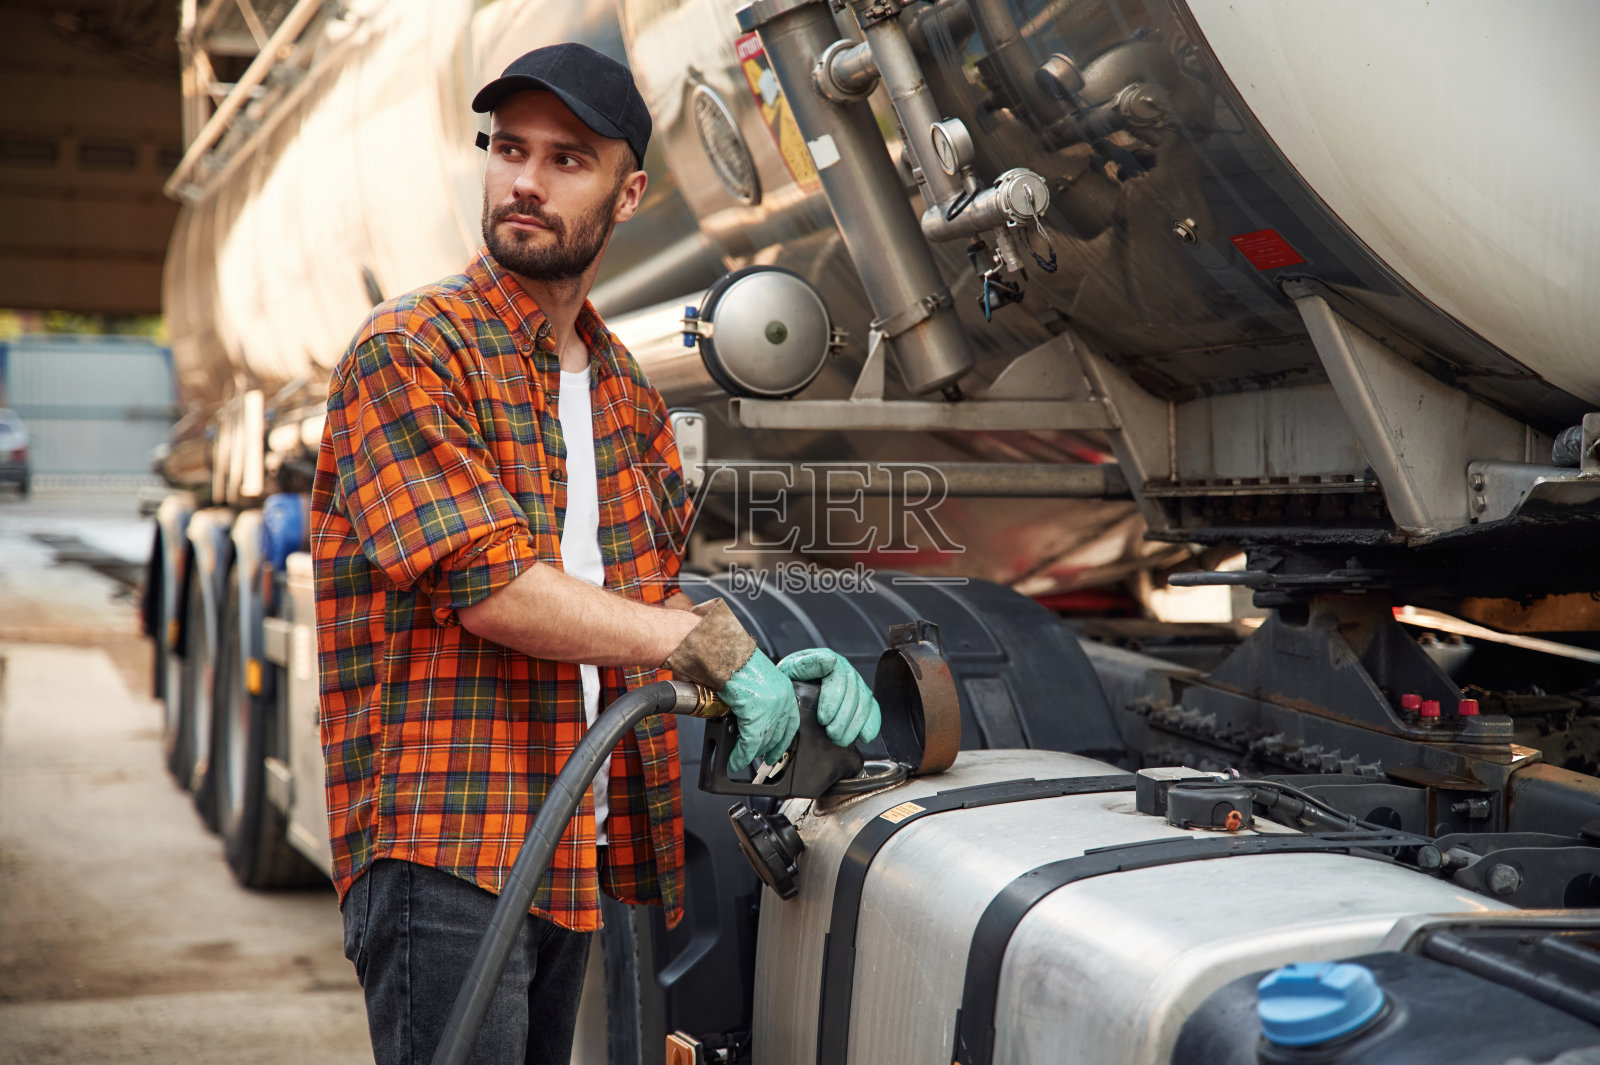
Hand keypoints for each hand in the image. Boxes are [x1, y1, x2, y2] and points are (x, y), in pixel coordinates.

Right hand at [719, 649, 800, 770]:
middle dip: (769, 749)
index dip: (784, 739)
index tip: (779, 749)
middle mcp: (782, 700)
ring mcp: (771, 710)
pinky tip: (735, 762)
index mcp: (784, 689)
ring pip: (763, 741)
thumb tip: (750, 715)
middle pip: (777, 734)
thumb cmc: (736, 662)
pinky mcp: (756, 717)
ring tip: (742, 761)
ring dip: (752, 755)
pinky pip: (749, 744)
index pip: (791, 722)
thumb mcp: (756, 680)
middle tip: (764, 758)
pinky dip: (741, 756)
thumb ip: (760, 698)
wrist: (727, 655)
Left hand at [776, 648, 880, 748]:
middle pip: (853, 693)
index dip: (833, 700)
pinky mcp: (861, 698)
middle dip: (843, 718)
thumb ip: (805, 665)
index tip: (823, 719)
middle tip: (831, 734)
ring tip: (840, 739)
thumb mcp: (788, 671)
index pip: (838, 678)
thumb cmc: (786, 682)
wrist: (789, 692)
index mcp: (826, 659)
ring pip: (864, 703)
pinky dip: (871, 724)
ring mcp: (855, 684)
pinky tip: (865, 736)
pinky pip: (872, 709)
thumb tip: (831, 660)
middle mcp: (844, 670)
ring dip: (854, 725)